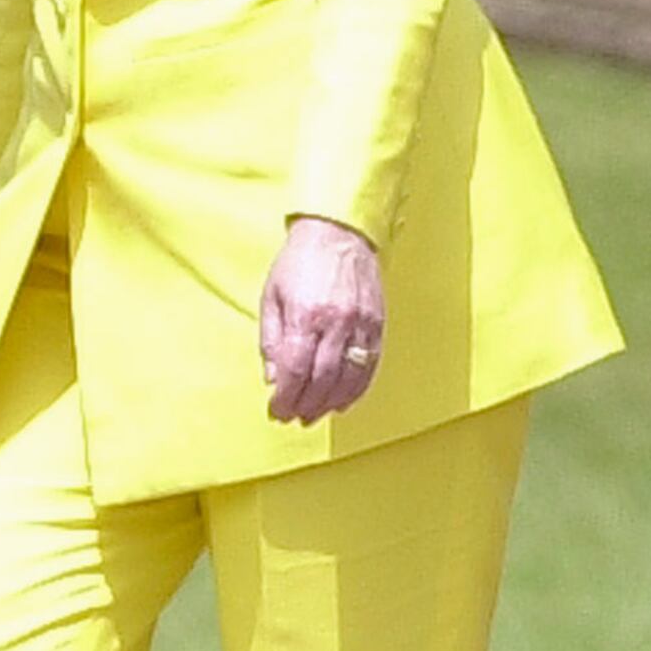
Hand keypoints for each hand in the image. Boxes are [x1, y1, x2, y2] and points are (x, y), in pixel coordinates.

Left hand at [258, 214, 386, 424]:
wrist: (339, 233)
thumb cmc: (300, 261)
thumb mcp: (271, 297)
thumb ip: (271, 341)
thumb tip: (274, 379)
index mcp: (305, 315)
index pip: (296, 370)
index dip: (285, 398)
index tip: (276, 411)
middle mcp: (336, 323)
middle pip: (322, 379)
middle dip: (306, 405)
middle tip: (293, 418)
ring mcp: (361, 326)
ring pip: (349, 379)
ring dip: (330, 403)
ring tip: (314, 414)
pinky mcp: (378, 326)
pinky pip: (370, 367)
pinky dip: (356, 390)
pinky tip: (342, 401)